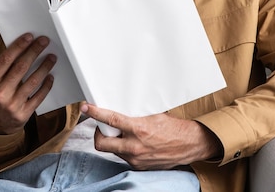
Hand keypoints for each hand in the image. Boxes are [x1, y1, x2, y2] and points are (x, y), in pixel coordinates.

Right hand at [0, 33, 55, 134]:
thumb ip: (2, 68)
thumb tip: (22, 47)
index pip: (6, 59)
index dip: (19, 46)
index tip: (29, 37)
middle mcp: (0, 93)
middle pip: (21, 67)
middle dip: (34, 51)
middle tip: (44, 42)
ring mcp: (12, 105)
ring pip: (32, 81)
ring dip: (44, 66)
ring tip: (51, 57)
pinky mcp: (23, 114)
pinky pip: (38, 97)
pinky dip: (46, 85)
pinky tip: (50, 76)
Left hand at [80, 103, 222, 169]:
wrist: (188, 145)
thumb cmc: (172, 127)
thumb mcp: (152, 114)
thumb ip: (134, 114)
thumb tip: (119, 106)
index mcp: (138, 129)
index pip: (110, 120)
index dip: (95, 113)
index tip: (86, 107)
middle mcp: (134, 147)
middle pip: (102, 143)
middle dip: (98, 133)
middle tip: (101, 126)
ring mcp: (136, 159)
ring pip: (112, 150)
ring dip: (113, 141)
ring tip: (122, 133)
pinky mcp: (139, 167)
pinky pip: (123, 156)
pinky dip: (123, 148)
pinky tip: (132, 142)